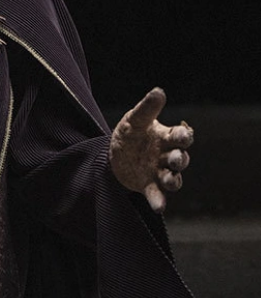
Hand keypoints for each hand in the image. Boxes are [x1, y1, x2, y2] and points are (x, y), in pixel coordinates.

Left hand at [109, 87, 192, 213]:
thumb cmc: (129, 133)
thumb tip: (159, 91)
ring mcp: (158, 172)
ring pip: (173, 179)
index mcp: (165, 137)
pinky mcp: (148, 186)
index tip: (184, 136)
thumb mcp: (134, 120)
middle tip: (176, 160)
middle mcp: (166, 156)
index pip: (180, 137)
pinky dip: (159, 201)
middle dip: (180, 160)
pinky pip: (157, 194)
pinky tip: (158, 207)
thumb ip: (147, 109)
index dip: (184, 137)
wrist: (113, 154)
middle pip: (180, 159)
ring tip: (169, 181)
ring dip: (173, 180)